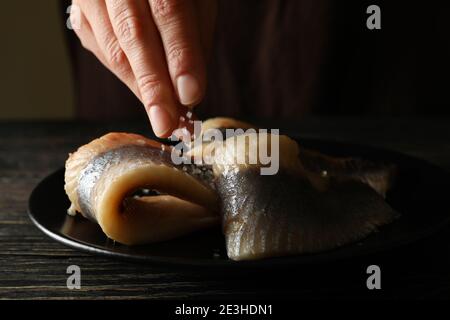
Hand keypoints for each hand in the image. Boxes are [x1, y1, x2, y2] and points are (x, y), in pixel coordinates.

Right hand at [71, 0, 216, 136]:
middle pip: (133, 35)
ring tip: (164, 119)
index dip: (181, 56)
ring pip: (114, 50)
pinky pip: (103, 53)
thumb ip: (193, 40)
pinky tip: (146, 94)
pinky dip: (127, 79)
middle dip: (154, 86)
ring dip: (141, 90)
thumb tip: (189, 94)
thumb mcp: (196, 2)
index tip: (191, 95)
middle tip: (167, 124)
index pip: (169, 12)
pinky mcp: (81, 16)